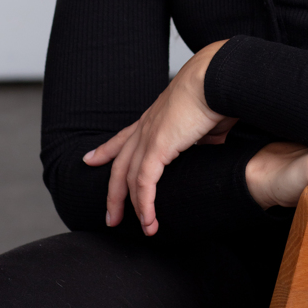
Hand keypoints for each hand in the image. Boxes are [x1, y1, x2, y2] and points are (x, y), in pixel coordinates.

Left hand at [82, 41, 233, 235]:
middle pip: (119, 164)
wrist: (216, 78)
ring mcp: (148, 136)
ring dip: (131, 207)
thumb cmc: (216, 93)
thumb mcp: (205, 122)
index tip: (91, 160)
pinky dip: (145, 204)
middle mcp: (146, 127)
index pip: (123, 137)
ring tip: (142, 229)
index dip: (106, 150)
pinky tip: (149, 221)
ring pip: (128, 178)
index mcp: (155, 118)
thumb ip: (203, 138)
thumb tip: (212, 146)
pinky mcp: (157, 147)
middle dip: (112, 193)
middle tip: (110, 216)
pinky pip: (144, 183)